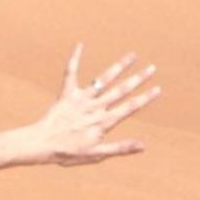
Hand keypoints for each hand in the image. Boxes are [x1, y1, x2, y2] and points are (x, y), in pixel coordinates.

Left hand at [15, 44, 161, 166]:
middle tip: (152, 67)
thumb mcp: (95, 155)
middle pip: (121, 90)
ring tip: (132, 55)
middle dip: (138, 79)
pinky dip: (75, 59)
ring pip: (104, 79)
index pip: (129, 108)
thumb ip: (119, 148)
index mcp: (104, 122)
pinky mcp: (67, 95)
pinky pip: (71, 74)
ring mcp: (82, 99)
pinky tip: (80, 44)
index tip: (158, 88)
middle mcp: (95, 107)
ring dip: (119, 66)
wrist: (41, 144)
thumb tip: (143, 146)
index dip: (145, 98)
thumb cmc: (67, 153)